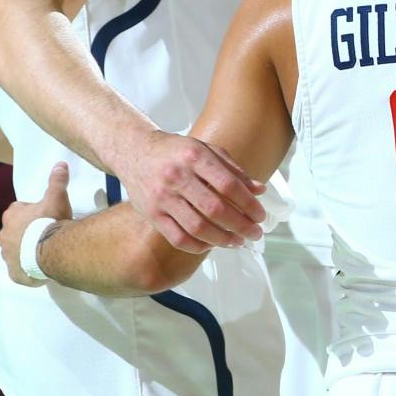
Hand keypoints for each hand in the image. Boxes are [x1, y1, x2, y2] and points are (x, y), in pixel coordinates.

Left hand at [1, 163, 71, 287]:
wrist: (49, 251)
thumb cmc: (49, 222)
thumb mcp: (56, 199)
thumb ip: (57, 182)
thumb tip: (60, 163)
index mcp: (11, 215)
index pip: (19, 211)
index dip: (32, 214)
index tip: (44, 217)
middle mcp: (3, 235)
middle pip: (15, 232)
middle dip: (26, 234)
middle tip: (45, 236)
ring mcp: (7, 255)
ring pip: (15, 251)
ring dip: (25, 251)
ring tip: (43, 253)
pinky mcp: (13, 273)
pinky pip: (18, 270)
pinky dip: (26, 270)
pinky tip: (39, 268)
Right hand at [115, 130, 265, 252]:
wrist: (133, 151)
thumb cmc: (175, 151)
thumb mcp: (206, 150)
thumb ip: (233, 170)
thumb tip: (260, 190)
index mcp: (195, 157)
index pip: (229, 186)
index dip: (249, 204)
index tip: (261, 216)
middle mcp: (177, 177)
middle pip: (215, 209)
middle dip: (241, 225)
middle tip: (255, 233)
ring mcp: (162, 197)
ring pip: (197, 227)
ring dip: (222, 239)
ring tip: (238, 241)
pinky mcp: (151, 214)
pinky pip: (177, 237)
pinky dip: (198, 245)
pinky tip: (212, 244)